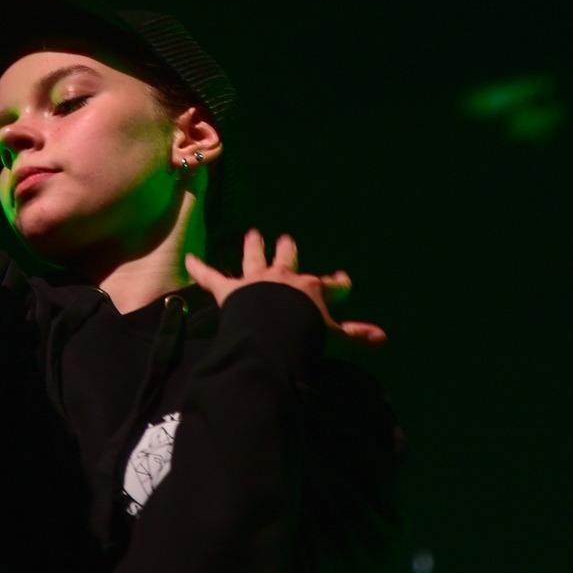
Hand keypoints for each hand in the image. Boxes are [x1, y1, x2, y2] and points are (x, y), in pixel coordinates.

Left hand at [185, 228, 388, 347]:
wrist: (273, 330)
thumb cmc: (305, 333)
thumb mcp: (334, 336)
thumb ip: (356, 336)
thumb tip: (384, 338)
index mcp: (309, 289)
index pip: (328, 285)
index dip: (337, 284)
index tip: (343, 281)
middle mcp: (282, 278)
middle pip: (286, 258)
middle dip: (286, 249)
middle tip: (285, 238)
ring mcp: (255, 281)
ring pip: (254, 259)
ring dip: (253, 247)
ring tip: (252, 234)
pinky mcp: (230, 291)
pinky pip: (211, 277)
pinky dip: (199, 268)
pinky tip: (188, 257)